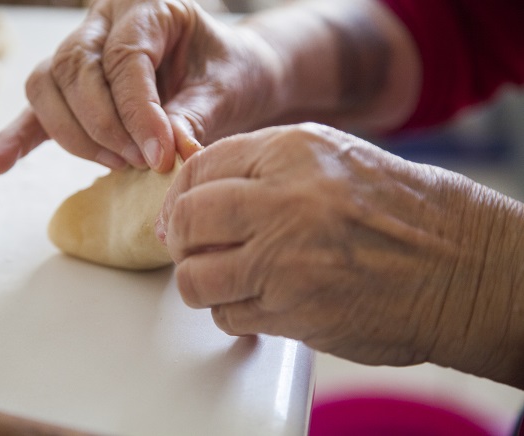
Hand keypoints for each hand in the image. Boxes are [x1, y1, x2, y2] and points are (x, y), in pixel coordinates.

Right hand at [0, 0, 285, 174]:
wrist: (225, 76)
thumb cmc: (228, 74)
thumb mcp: (224, 90)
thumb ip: (193, 118)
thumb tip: (167, 154)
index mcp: (146, 6)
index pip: (125, 58)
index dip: (139, 113)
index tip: (160, 157)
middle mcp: (104, 20)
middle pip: (75, 70)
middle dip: (106, 127)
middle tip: (142, 163)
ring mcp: (80, 50)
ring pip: (48, 88)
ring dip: (77, 136)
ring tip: (119, 164)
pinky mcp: (70, 88)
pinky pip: (36, 111)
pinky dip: (17, 139)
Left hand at [157, 123, 523, 386]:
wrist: (459, 264)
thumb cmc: (399, 209)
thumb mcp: (331, 158)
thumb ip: (263, 168)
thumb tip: (198, 191)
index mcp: (291, 153)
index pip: (199, 168)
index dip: (178, 195)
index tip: (176, 215)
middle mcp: (283, 201)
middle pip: (188, 221)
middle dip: (180, 238)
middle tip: (191, 248)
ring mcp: (286, 260)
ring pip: (197, 278)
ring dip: (200, 283)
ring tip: (222, 280)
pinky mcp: (293, 313)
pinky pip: (229, 316)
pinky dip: (231, 313)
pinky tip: (255, 302)